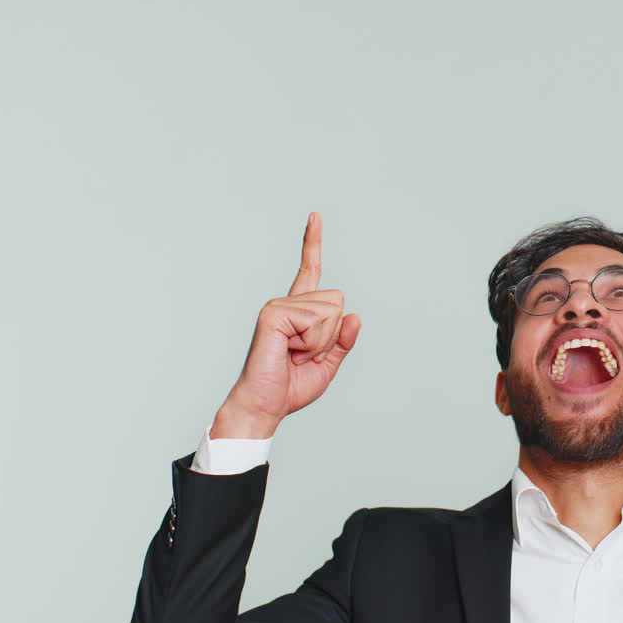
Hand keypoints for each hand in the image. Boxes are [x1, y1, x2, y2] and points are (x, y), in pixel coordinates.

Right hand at [213, 212, 362, 437]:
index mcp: (298, 311)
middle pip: (337, 300)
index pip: (309, 270)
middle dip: (331, 334)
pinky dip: (311, 343)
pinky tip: (290, 352)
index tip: (315, 216)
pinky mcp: (273, 314)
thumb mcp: (328, 363)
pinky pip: (315, 320)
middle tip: (304, 354)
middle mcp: (287, 302)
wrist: (267, 406)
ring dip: (321, 341)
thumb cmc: (290, 387)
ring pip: (330, 311)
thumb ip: (343, 340)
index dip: (312, 243)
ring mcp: (278, 306)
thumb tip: (354, 316)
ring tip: (295, 354)